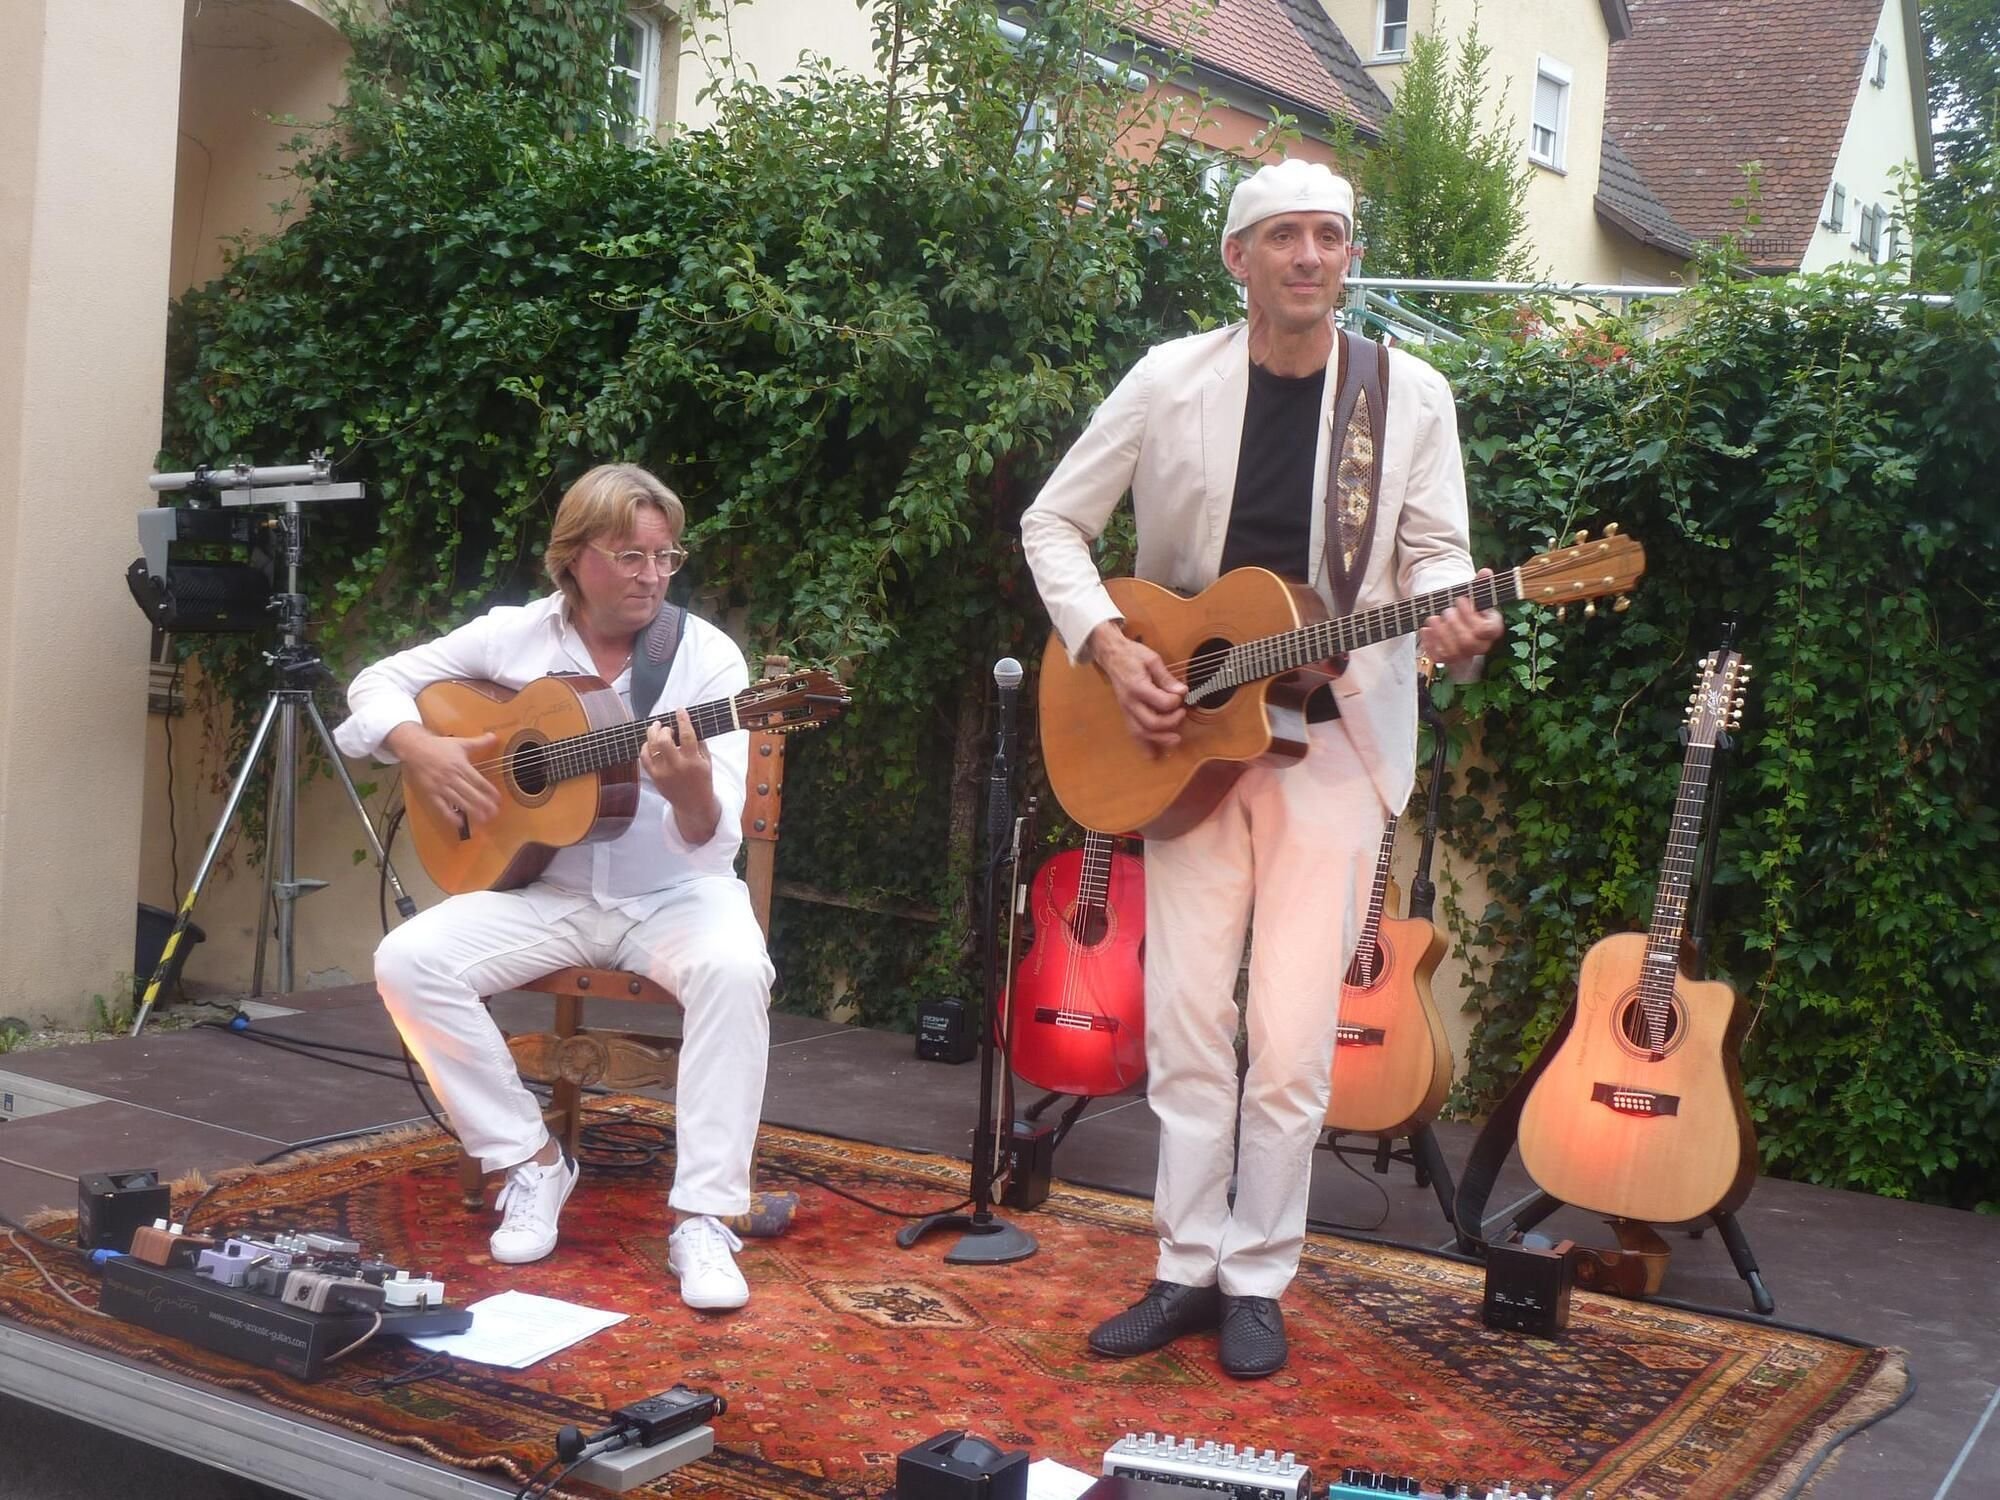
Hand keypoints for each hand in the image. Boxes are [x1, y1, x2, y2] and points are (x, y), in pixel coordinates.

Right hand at [387, 725, 499, 826]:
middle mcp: (451, 777)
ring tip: (483, 819)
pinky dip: (450, 816)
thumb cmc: (439, 746)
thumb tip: (494, 736)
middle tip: (494, 812)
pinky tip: (460, 823)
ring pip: (458, 801)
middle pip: (470, 793)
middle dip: (483, 804)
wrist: (415, 749)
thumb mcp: (461, 743)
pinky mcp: (431, 793)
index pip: (477, 780)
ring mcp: (440, 786)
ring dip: (471, 811)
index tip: (498, 799)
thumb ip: (479, 742)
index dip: (488, 791)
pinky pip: (441, 807)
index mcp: (460, 765)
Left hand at [645, 710, 720, 843]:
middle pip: (663, 741)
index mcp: (693, 762)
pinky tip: (650, 742)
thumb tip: (689, 725)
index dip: (683, 720)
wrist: (693, 804)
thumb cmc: (702, 780)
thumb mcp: (707, 762)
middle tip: (666, 726)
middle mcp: (677, 767)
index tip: (680, 710)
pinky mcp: (654, 777)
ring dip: (652, 734)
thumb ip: (699, 744)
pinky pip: (644, 758)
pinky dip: (645, 747)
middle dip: (663, 729)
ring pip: (651, 748)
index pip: (687, 736)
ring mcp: (663, 773)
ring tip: (656, 728)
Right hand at [1086, 620, 1186, 749]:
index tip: (1183, 695)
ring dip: (1159, 740)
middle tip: (1182, 714)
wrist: (1111, 656)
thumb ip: (1166, 677)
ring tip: (1175, 739)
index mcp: (1137, 687)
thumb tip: (1182, 692)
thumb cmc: (1132, 655)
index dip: (1176, 702)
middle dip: (1171, 723)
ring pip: (1141, 733)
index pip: (1161, 702)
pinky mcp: (1126, 714)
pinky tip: (1153, 754)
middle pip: (1151, 723)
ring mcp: (1126, 710)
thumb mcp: (1152, 659)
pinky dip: (1144, 745)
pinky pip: (1134, 733)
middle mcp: (1130, 702)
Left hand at [1418, 567, 1503, 667]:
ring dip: (1441, 633)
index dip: (1471, 615)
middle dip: (1454, 624)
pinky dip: (1430, 642)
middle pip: (1468, 642)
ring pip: (1454, 652)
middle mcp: (1481, 645)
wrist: (1454, 617)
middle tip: (1446, 610)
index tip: (1460, 600)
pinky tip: (1426, 628)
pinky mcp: (1447, 659)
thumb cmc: (1466, 605)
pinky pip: (1439, 657)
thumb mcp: (1473, 593)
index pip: (1486, 630)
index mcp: (1492, 629)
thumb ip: (1481, 584)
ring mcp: (1464, 654)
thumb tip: (1486, 572)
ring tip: (1433, 617)